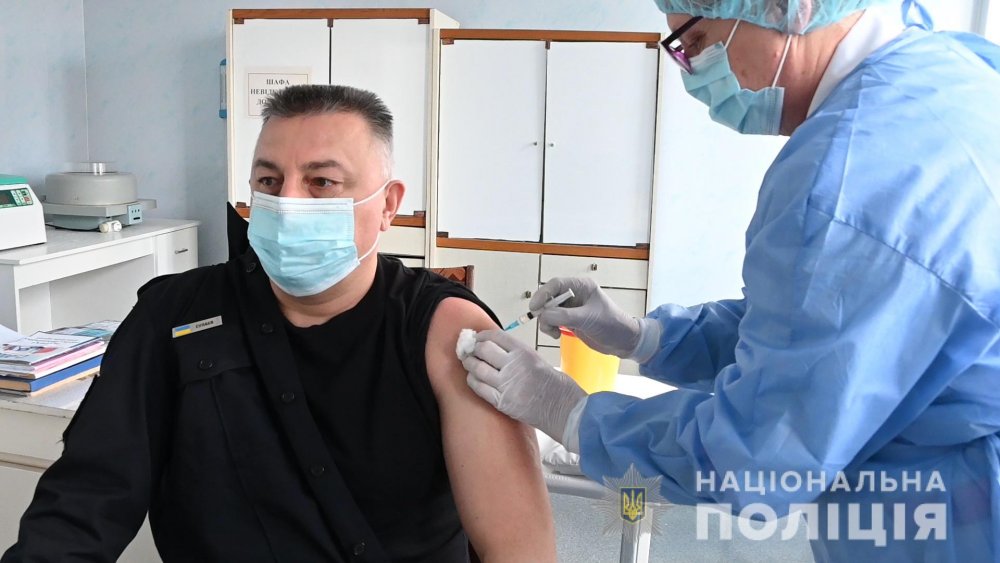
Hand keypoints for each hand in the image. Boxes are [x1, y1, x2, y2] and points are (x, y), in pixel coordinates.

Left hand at [463, 330, 585, 444]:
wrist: (566, 411)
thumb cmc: (558, 387)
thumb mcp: (539, 361)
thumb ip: (519, 356)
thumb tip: (498, 352)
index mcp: (524, 352)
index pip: (496, 337)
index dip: (482, 335)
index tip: (477, 338)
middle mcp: (513, 365)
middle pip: (483, 350)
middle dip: (473, 349)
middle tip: (469, 350)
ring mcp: (506, 384)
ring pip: (477, 368)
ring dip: (469, 364)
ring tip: (468, 363)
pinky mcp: (502, 402)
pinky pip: (479, 388)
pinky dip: (473, 381)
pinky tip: (473, 379)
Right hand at [530, 277, 641, 357]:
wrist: (623, 342)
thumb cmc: (612, 325)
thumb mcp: (588, 318)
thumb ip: (564, 316)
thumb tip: (543, 315)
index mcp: (581, 286)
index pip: (556, 285)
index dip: (542, 294)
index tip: (535, 307)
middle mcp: (574, 295)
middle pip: (548, 298)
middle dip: (543, 311)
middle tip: (546, 324)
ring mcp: (570, 308)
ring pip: (548, 311)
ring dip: (546, 322)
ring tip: (555, 332)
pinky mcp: (569, 320)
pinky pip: (551, 320)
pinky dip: (550, 327)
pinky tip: (557, 334)